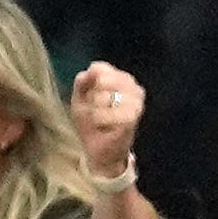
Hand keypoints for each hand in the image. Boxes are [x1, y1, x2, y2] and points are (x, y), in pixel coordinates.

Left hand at [70, 62, 144, 176]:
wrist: (98, 150)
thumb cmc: (90, 123)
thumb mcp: (80, 100)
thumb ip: (82, 82)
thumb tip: (90, 70)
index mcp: (118, 79)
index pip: (100, 67)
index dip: (88, 81)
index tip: (86, 95)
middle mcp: (132, 87)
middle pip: (106, 78)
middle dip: (92, 94)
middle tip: (92, 107)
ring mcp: (137, 102)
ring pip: (112, 94)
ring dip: (98, 107)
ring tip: (96, 117)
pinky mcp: (135, 118)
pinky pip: (117, 111)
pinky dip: (104, 119)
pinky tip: (102, 124)